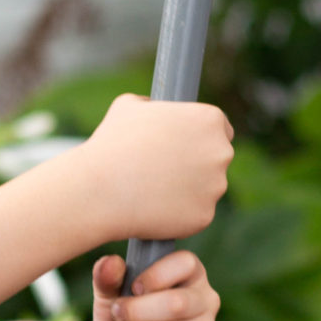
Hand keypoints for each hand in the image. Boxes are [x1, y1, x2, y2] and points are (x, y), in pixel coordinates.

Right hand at [83, 94, 232, 241]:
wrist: (100, 189)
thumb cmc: (112, 144)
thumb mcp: (128, 107)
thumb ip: (151, 105)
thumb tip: (152, 106)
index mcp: (209, 120)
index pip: (221, 128)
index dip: (201, 137)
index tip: (185, 146)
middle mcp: (221, 152)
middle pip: (217, 158)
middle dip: (197, 163)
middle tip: (166, 170)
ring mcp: (216, 186)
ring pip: (208, 188)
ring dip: (189, 189)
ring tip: (155, 190)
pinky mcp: (205, 215)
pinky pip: (196, 214)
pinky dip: (180, 214)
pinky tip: (156, 208)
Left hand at [91, 249, 219, 320]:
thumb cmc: (119, 315)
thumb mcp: (109, 292)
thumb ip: (107, 276)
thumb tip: (110, 263)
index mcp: (191, 273)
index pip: (185, 263)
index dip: (154, 275)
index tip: (132, 288)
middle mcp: (205, 301)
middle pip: (176, 303)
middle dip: (135, 310)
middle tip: (114, 314)